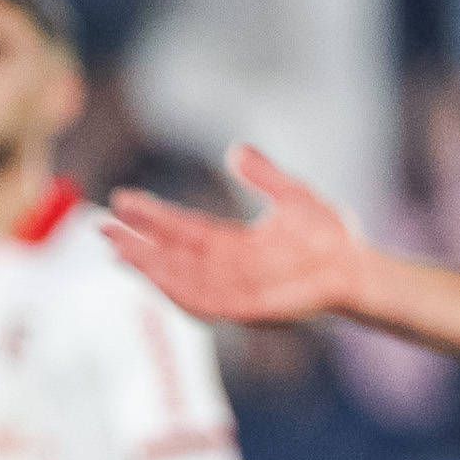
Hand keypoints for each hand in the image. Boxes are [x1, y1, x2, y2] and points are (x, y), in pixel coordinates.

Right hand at [105, 145, 373, 325]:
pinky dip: (177, 289)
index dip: (151, 216)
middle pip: (171, 255)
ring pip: (179, 278)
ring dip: (147, 266)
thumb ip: (263, 175)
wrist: (358, 268)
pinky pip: (203, 301)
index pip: (181, 228)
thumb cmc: (332, 237)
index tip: (121, 200)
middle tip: (101, 227)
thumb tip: (234, 150)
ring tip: (117, 249)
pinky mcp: (246, 309)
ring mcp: (234, 290)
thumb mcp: (293, 195)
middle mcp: (226, 268)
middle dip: (136, 243)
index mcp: (232, 244)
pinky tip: (155, 274)